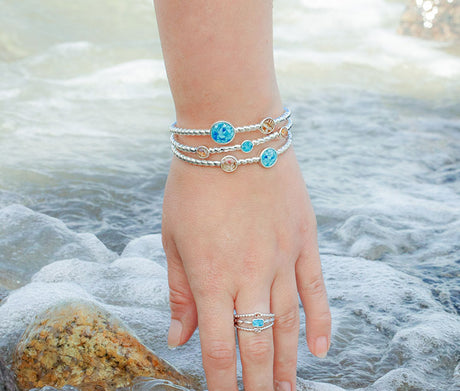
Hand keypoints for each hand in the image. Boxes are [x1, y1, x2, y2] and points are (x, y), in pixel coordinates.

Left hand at [161, 147, 330, 390]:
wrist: (232, 133)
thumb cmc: (193, 184)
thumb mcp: (173, 237)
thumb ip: (180, 290)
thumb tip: (179, 337)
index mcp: (211, 275)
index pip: (217, 345)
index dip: (220, 380)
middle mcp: (250, 274)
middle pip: (257, 343)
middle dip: (258, 381)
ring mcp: (282, 257)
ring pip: (289, 323)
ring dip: (288, 361)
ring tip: (287, 388)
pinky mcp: (303, 239)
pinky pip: (316, 289)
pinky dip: (321, 322)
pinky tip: (320, 349)